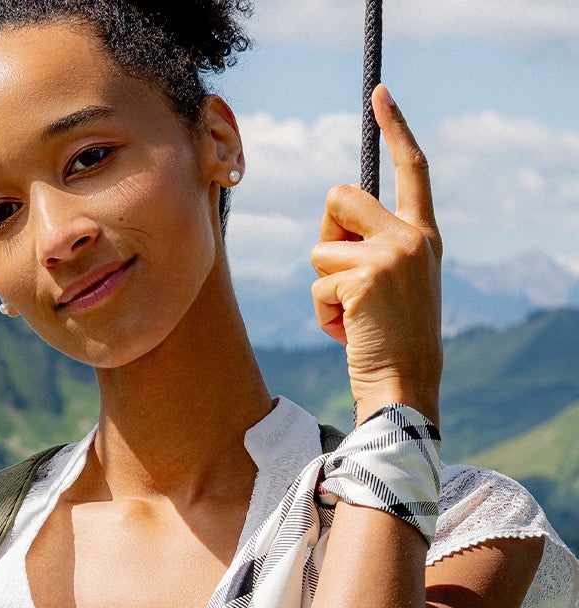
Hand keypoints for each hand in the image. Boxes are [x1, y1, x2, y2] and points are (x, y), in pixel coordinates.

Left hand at [311, 83, 442, 424]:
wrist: (404, 383)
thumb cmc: (385, 339)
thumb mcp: (388, 284)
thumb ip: (371, 248)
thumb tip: (330, 224)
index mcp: (423, 235)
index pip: (412, 168)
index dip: (395, 127)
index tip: (380, 91)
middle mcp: (414, 236)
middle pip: (338, 198)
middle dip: (326, 237)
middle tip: (345, 283)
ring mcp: (394, 253)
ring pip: (320, 246)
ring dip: (322, 285)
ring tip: (352, 315)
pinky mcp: (369, 274)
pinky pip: (316, 280)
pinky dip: (321, 311)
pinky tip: (350, 330)